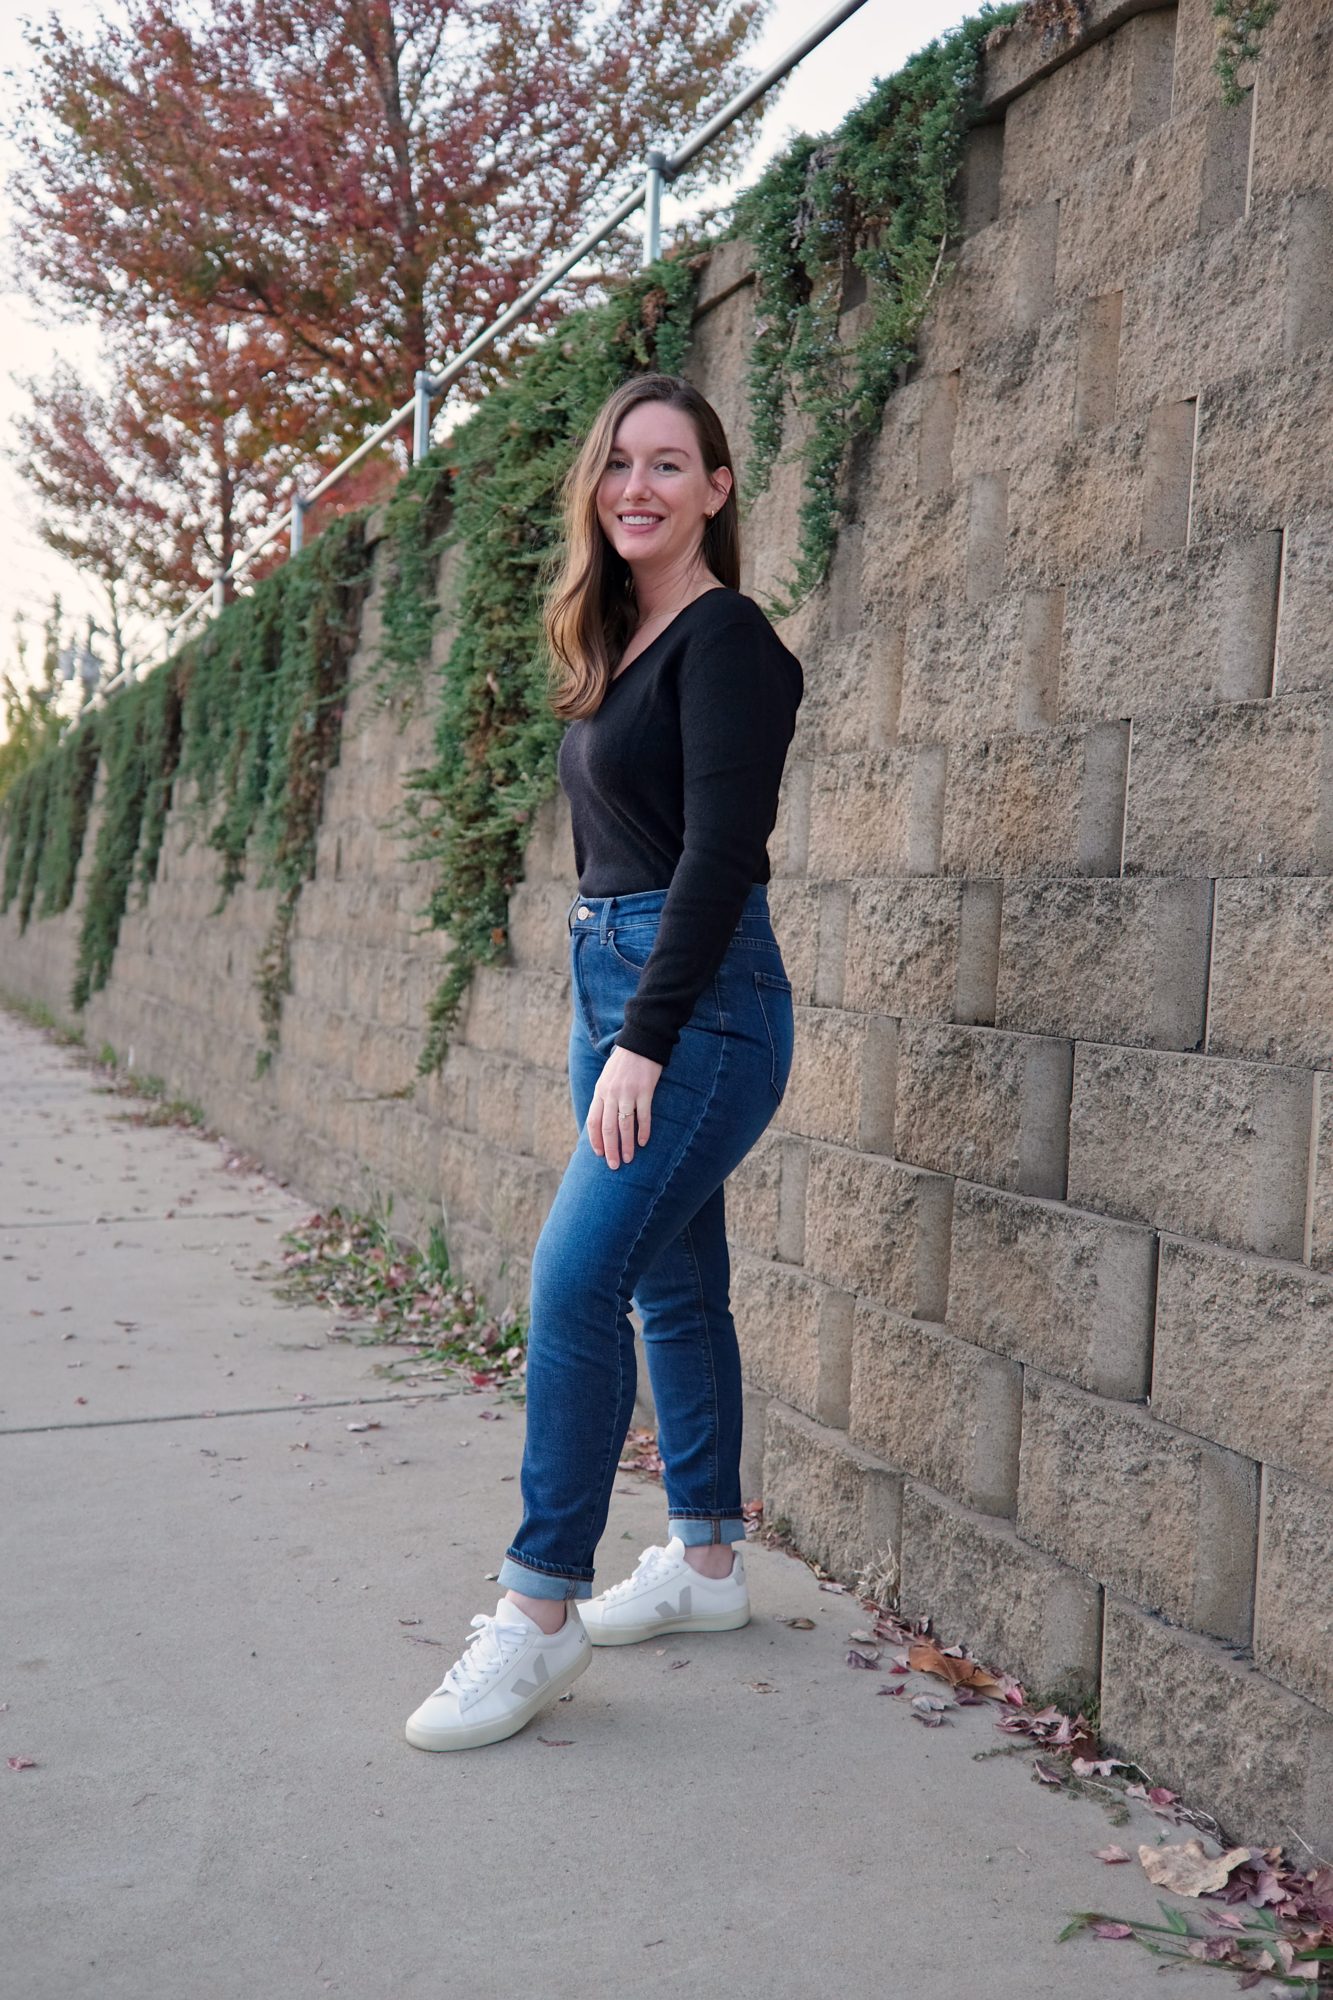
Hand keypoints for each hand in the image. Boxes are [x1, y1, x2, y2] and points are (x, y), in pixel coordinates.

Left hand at [587, 1046, 661, 1168]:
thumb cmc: (624, 1062)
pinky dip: (643, 1131)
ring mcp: (628, 1092)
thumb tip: (602, 1120)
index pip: (593, 1121)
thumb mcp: (607, 1078)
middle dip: (610, 1149)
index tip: (599, 1154)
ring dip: (626, 1145)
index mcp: (600, 1091)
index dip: (595, 1140)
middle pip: (607, 1128)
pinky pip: (643, 1116)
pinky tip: (643, 1142)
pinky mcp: (644, 1090)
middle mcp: (611, 1094)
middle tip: (613, 1166)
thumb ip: (604, 1097)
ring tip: (628, 1159)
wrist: (641, 1042)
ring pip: (624, 1125)